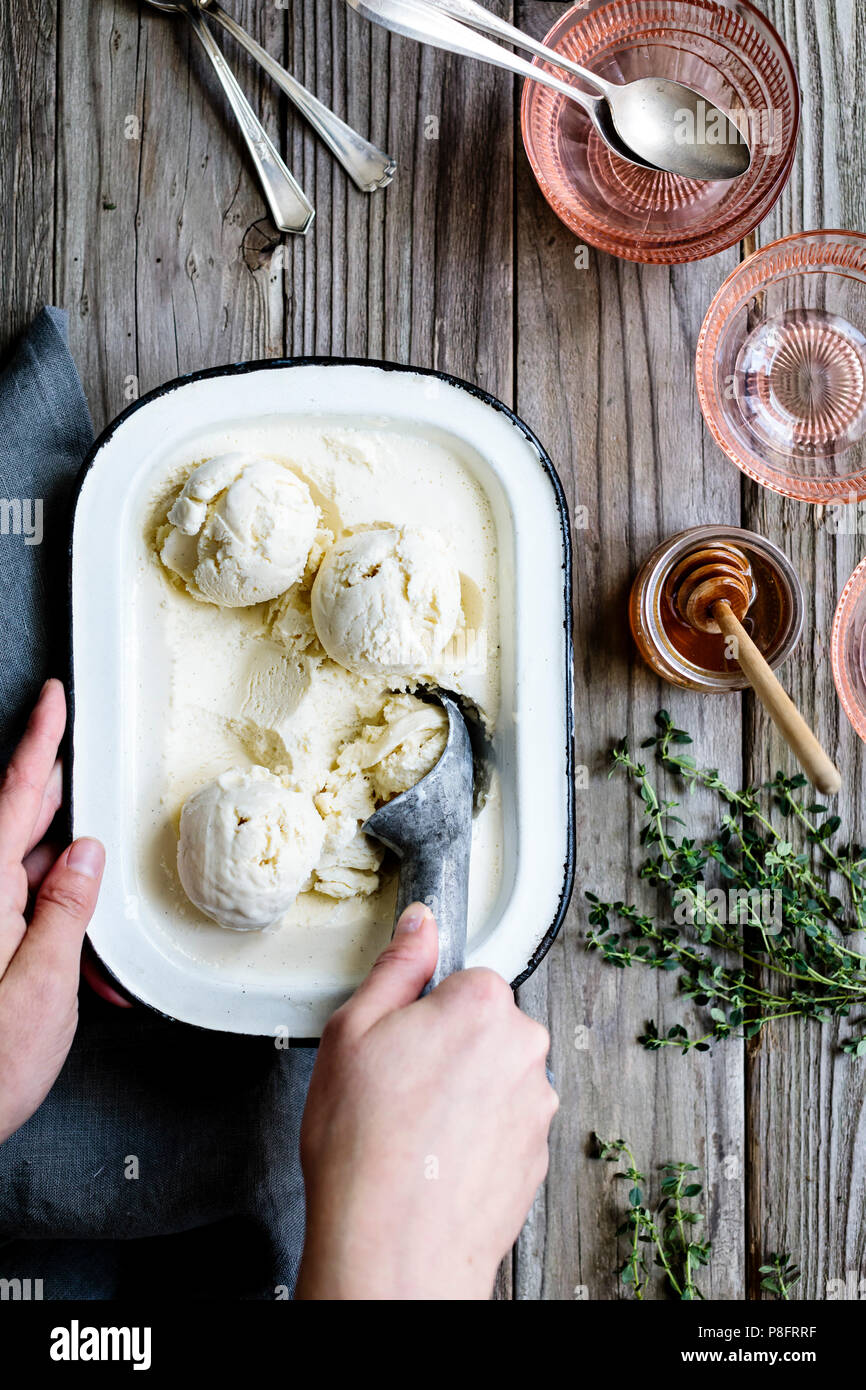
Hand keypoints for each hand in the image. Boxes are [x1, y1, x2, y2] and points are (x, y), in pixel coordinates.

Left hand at [0, 679, 105, 1142]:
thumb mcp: (43, 984)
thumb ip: (66, 909)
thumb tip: (83, 854)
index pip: (14, 793)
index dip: (39, 740)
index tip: (52, 698)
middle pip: (15, 827)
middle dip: (53, 806)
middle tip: (80, 773)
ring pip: (20, 878)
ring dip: (62, 891)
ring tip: (98, 930)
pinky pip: (15, 917)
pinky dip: (51, 929)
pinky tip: (83, 966)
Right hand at [296, 903, 557, 1299]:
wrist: (393, 1250)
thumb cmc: (365, 1147)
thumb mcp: (352, 1031)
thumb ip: (397, 966)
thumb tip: (420, 925)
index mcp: (483, 1006)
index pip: (467, 979)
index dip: (426, 1009)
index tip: (402, 1038)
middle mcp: (524, 1051)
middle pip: (487, 1027)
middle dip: (449, 1048)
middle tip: (399, 1086)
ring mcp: (536, 1108)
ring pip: (497, 1079)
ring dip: (465, 1096)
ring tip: (414, 1131)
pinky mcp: (537, 1157)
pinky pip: (504, 1126)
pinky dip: (477, 1138)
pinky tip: (436, 1160)